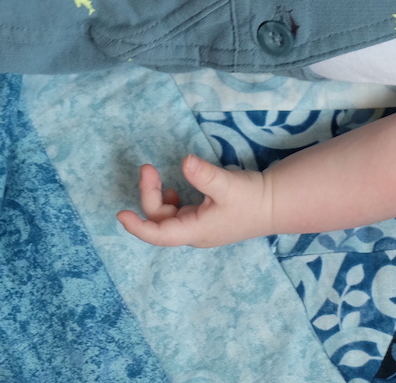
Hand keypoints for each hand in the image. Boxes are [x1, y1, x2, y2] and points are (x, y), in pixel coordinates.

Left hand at [116, 155, 271, 247]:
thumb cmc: (252, 198)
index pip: (158, 234)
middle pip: (160, 220)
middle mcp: (193, 233)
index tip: (120, 214)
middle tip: (148, 167)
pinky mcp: (204, 219)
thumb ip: (204, 175)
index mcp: (195, 230)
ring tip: (156, 176)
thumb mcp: (228, 185)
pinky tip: (173, 190)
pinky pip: (177, 214)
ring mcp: (198, 227)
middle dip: (149, 193)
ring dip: (158, 197)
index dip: (137, 226)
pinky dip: (169, 201)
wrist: (275, 204)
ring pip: (167, 216)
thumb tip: (185, 161)